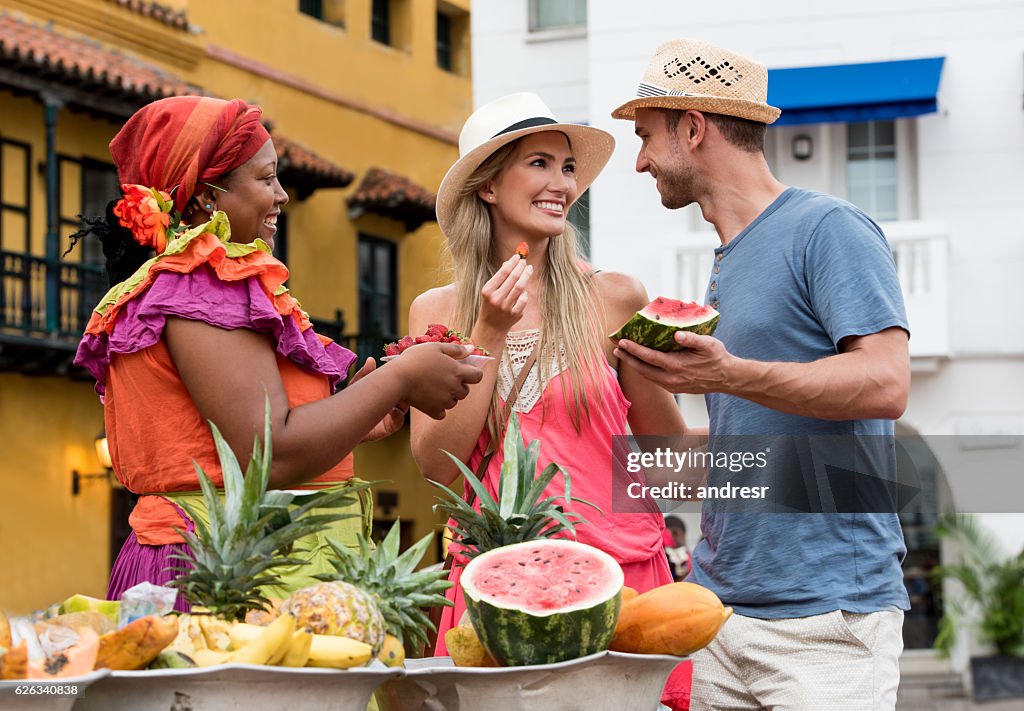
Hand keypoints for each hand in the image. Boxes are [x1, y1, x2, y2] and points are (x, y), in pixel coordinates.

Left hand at [350, 358, 408, 440]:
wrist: (342, 425)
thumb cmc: (348, 404)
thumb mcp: (355, 386)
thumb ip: (363, 374)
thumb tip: (371, 360)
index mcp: (385, 394)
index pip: (398, 386)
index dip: (400, 380)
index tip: (399, 372)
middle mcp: (390, 405)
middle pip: (405, 396)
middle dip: (405, 390)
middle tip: (401, 383)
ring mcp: (390, 417)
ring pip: (404, 408)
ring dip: (402, 401)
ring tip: (395, 395)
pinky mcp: (389, 428)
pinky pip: (399, 420)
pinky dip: (398, 414)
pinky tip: (390, 408)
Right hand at [391, 342, 484, 418]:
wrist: (397, 378)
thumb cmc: (415, 359)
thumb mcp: (435, 347)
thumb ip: (456, 349)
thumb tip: (472, 348)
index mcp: (457, 372)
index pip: (478, 376)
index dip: (473, 373)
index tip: (463, 370)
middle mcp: (454, 388)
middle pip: (465, 391)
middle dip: (458, 385)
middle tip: (442, 377)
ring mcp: (445, 401)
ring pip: (454, 402)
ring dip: (448, 396)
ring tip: (432, 386)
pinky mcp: (434, 411)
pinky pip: (442, 412)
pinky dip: (437, 408)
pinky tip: (428, 398)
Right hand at [477, 255, 531, 334]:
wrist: (491, 326)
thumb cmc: (491, 304)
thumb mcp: (490, 291)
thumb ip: (500, 277)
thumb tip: (511, 262)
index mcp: (488, 290)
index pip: (502, 273)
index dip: (512, 263)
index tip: (518, 256)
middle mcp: (496, 298)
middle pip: (513, 278)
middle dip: (520, 268)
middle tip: (525, 261)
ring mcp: (505, 307)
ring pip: (519, 288)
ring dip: (526, 276)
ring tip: (529, 269)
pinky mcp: (514, 315)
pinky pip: (523, 300)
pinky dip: (524, 293)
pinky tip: (524, 290)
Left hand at [614, 331, 733, 394]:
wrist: (727, 378)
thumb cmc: (717, 358)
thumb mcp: (708, 344)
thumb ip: (692, 339)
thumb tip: (677, 334)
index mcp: (677, 366)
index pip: (649, 357)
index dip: (633, 349)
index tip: (621, 342)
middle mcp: (671, 378)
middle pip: (642, 369)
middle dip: (627, 358)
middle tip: (615, 348)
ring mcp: (672, 385)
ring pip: (647, 375)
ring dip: (634, 365)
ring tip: (624, 354)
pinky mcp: (674, 388)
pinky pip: (654, 379)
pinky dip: (644, 370)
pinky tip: (640, 363)